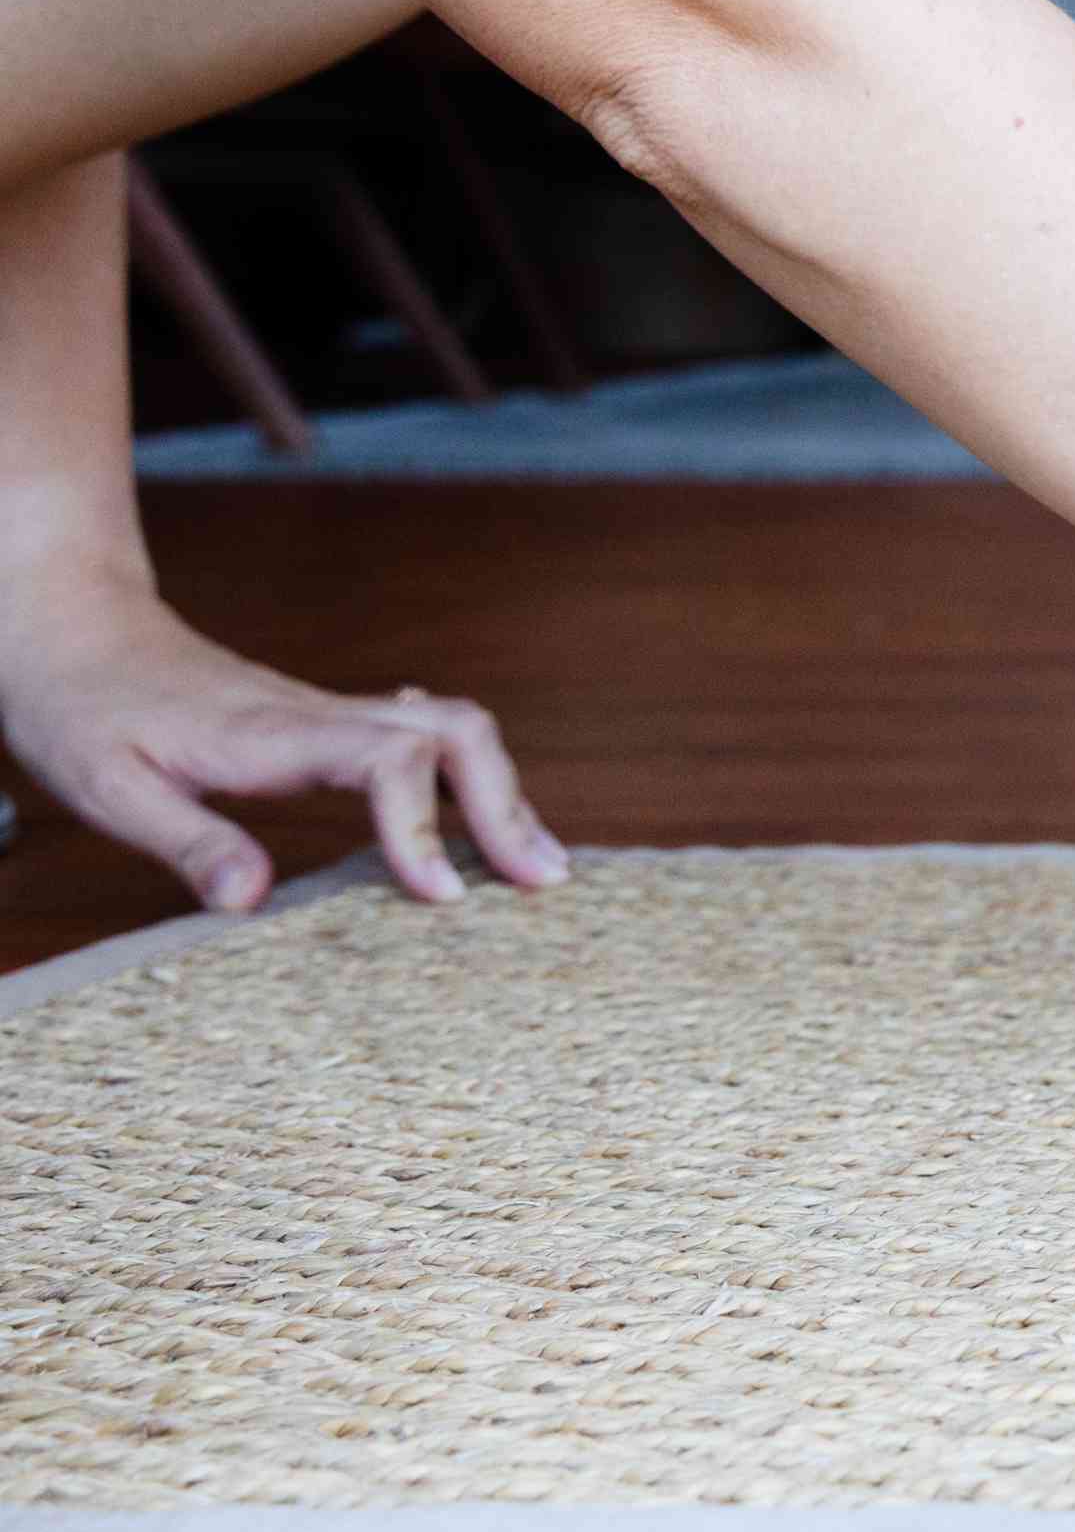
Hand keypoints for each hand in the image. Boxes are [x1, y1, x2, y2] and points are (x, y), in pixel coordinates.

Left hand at [0, 599, 567, 912]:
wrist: (75, 629)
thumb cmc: (82, 708)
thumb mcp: (105, 787)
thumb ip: (183, 840)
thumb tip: (251, 902)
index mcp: (274, 733)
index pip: (389, 760)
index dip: (425, 825)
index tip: (441, 895)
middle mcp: (321, 714)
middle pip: (456, 732)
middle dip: (508, 804)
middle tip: (541, 879)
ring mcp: (330, 713)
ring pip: (455, 728)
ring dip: (503, 790)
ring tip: (535, 859)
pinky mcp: (327, 720)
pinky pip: (427, 736)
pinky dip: (473, 774)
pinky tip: (480, 809)